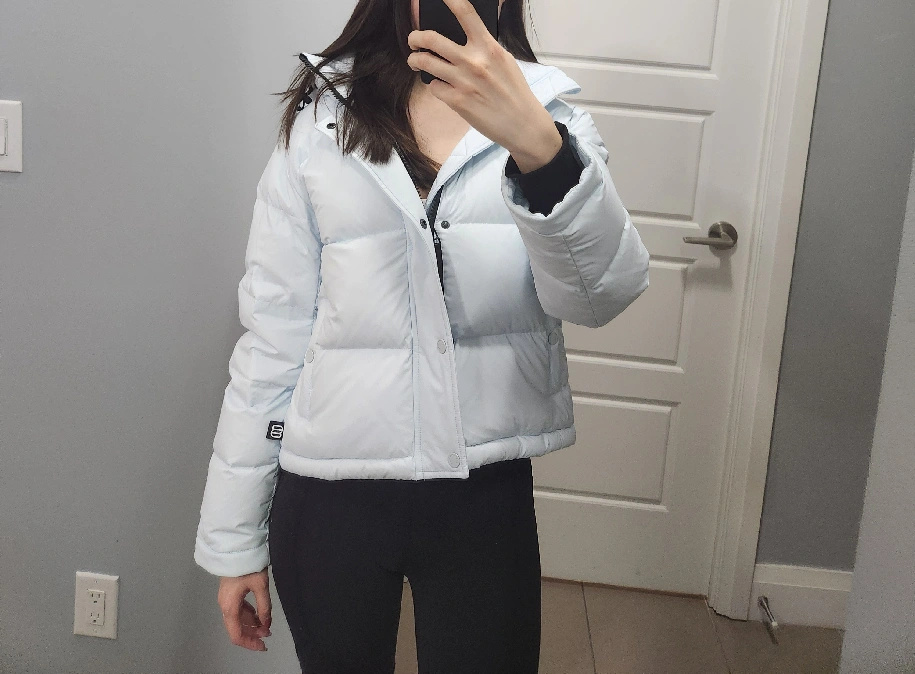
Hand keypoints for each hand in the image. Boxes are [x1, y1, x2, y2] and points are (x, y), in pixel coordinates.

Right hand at [217, 568, 271, 651]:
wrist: (236, 547)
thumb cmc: (248, 566)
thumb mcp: (261, 586)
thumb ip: (264, 607)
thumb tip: (267, 624)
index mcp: (230, 607)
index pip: (237, 635)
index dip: (250, 643)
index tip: (263, 646)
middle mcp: (225, 606)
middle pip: (236, 628)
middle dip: (252, 634)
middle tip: (268, 635)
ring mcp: (226, 599)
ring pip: (238, 619)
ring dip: (251, 625)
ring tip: (267, 625)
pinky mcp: (230, 593)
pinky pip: (238, 610)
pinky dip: (249, 615)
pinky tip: (259, 615)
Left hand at [406, 0, 562, 172]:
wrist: (522, 124)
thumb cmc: (515, 93)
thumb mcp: (504, 62)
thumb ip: (484, 49)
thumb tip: (465, 39)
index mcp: (488, 47)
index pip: (466, 14)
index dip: (449, 0)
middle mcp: (474, 61)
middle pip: (432, 39)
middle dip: (416, 37)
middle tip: (413, 40)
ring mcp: (463, 81)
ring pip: (425, 62)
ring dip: (415, 60)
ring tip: (415, 61)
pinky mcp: (456, 101)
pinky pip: (434, 87)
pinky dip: (435, 86)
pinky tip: (441, 88)